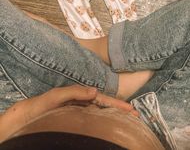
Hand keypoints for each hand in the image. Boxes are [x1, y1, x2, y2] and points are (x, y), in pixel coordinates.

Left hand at [0, 85, 137, 142]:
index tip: (131, 109)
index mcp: (81, 95)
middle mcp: (83, 102)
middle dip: (121, 109)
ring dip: (115, 115)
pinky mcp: (78, 118)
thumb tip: (95, 90)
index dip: (117, 104)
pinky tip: (111, 124)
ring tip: (128, 120)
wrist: (30, 114)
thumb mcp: (57, 96)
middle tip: (136, 115)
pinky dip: (105, 120)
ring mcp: (81, 111)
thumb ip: (75, 92)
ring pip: (102, 112)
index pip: (103, 99)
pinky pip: (95, 118)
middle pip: (106, 105)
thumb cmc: (42, 104)